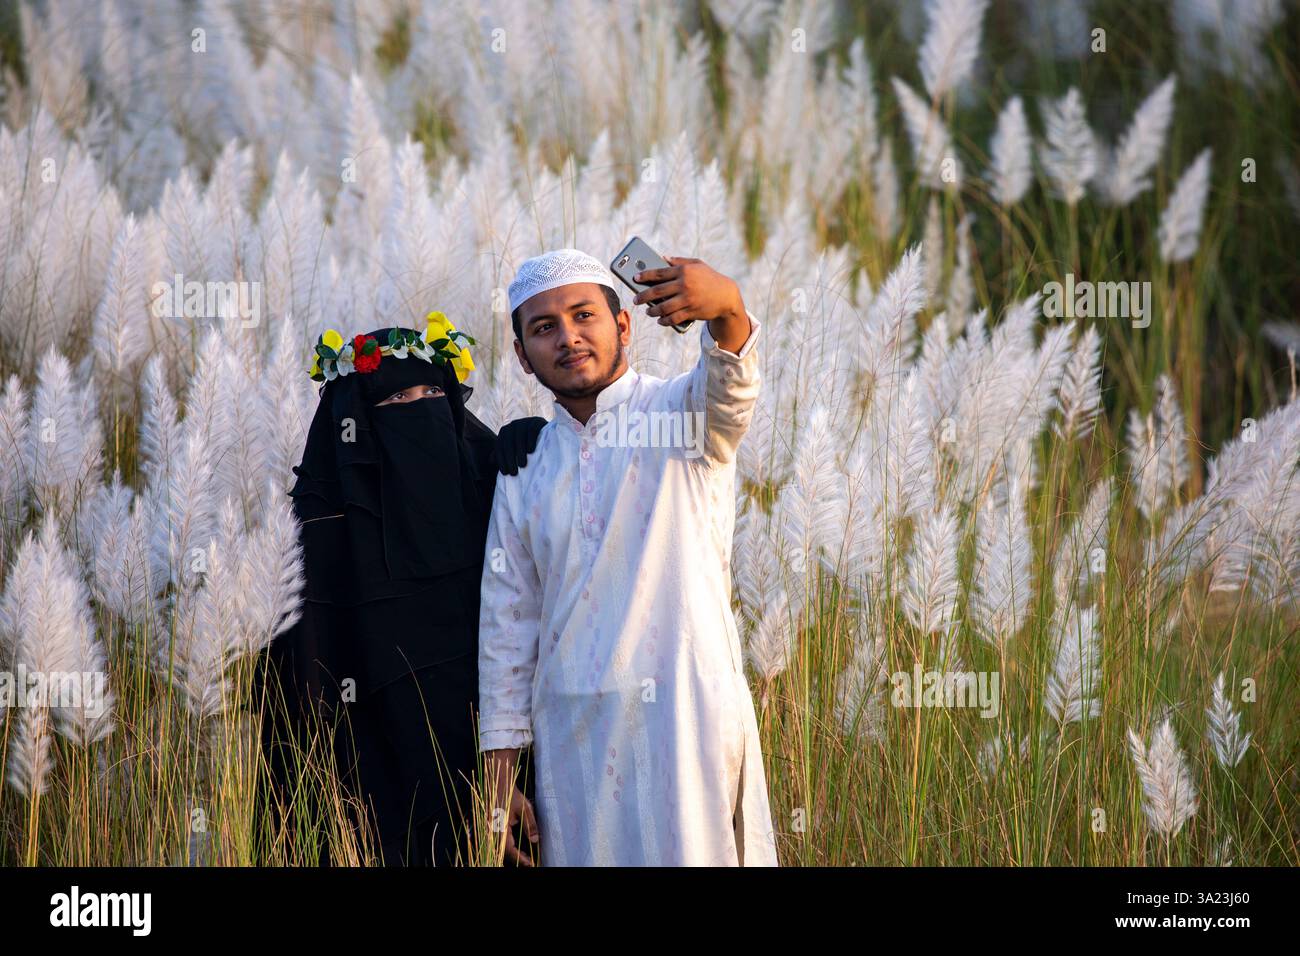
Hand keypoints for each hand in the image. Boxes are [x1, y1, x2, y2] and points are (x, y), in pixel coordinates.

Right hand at [484, 749, 539, 865]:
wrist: (499, 784)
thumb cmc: (512, 795)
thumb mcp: (525, 809)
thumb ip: (530, 825)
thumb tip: (535, 841)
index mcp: (499, 828)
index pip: (509, 850)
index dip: (520, 859)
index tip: (531, 863)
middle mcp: (492, 832)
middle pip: (503, 853)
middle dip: (517, 859)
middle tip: (531, 862)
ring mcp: (490, 831)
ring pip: (501, 849)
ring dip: (513, 855)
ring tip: (527, 857)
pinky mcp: (491, 829)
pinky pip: (499, 843)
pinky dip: (508, 849)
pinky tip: (518, 849)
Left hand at [492, 416, 546, 475]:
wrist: (546, 434)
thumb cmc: (527, 446)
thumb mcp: (513, 450)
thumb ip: (502, 454)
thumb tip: (490, 461)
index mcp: (505, 432)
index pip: (500, 446)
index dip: (501, 460)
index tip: (505, 473)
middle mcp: (513, 425)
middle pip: (508, 443)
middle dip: (510, 458)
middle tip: (514, 473)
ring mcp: (524, 422)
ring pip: (519, 437)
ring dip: (519, 452)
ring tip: (522, 465)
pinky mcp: (536, 421)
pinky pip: (531, 431)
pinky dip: (530, 440)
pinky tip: (531, 451)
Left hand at [632, 256, 741, 328]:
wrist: (726, 296)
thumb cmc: (710, 277)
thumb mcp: (697, 264)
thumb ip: (679, 261)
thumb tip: (662, 258)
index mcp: (684, 270)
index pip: (659, 273)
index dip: (644, 276)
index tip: (634, 278)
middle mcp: (684, 284)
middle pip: (657, 291)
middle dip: (643, 296)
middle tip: (635, 300)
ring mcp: (687, 299)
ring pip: (663, 307)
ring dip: (652, 311)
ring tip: (648, 311)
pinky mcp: (691, 312)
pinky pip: (673, 318)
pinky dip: (664, 321)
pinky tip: (660, 320)